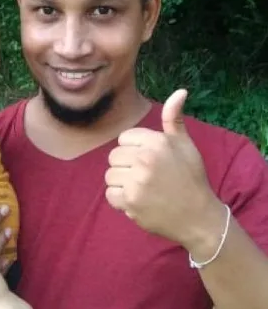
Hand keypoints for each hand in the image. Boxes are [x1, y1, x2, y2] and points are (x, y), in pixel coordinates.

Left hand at [105, 89, 220, 249]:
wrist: (198, 217)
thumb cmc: (191, 178)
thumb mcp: (185, 145)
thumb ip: (174, 119)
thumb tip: (180, 91)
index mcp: (157, 142)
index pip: (124, 138)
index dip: (135, 150)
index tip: (150, 161)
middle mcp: (145, 159)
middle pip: (114, 156)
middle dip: (126, 166)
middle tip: (147, 177)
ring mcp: (136, 181)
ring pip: (110, 176)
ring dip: (122, 183)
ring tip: (142, 188)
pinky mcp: (130, 202)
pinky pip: (110, 195)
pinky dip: (120, 200)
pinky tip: (138, 200)